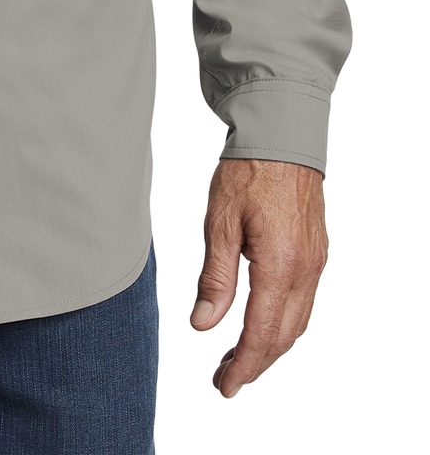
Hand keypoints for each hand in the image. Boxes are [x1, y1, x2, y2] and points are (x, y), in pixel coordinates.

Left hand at [190, 157, 328, 397]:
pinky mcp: (317, 252)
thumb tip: (204, 325)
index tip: (224, 385)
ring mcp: (316, 262)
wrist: (283, 136)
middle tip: (225, 380)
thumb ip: (215, 278)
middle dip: (255, 363)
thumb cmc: (248, 172)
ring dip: (270, 346)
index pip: (261, 332)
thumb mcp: (220, 222)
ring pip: (297, 323)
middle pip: (283, 336)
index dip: (243, 365)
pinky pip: (303, 302)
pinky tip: (261, 324)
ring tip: (238, 358)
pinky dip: (283, 323)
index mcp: (280, 265)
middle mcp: (305, 270)